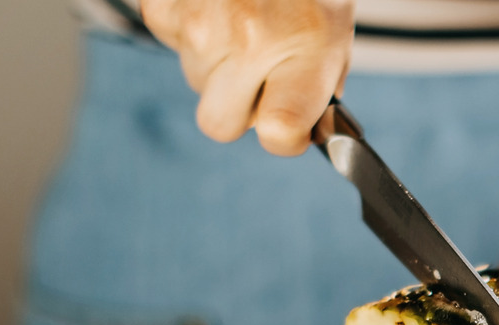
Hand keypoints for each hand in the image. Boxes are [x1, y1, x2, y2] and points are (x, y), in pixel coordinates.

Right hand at [142, 0, 354, 155]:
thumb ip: (317, 94)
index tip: (287, 127)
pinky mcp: (165, 7)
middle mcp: (251, 41)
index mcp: (303, 53)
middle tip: (259, 70)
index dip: (283, 138)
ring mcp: (202, 24)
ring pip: (196, 83)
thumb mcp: (333, 38)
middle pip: (220, 123)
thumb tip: (298, 136)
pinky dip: (190, 30)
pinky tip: (217, 5)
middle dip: (238, 107)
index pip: (279, 132)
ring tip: (242, 21)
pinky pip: (172, 44)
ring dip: (216, 64)